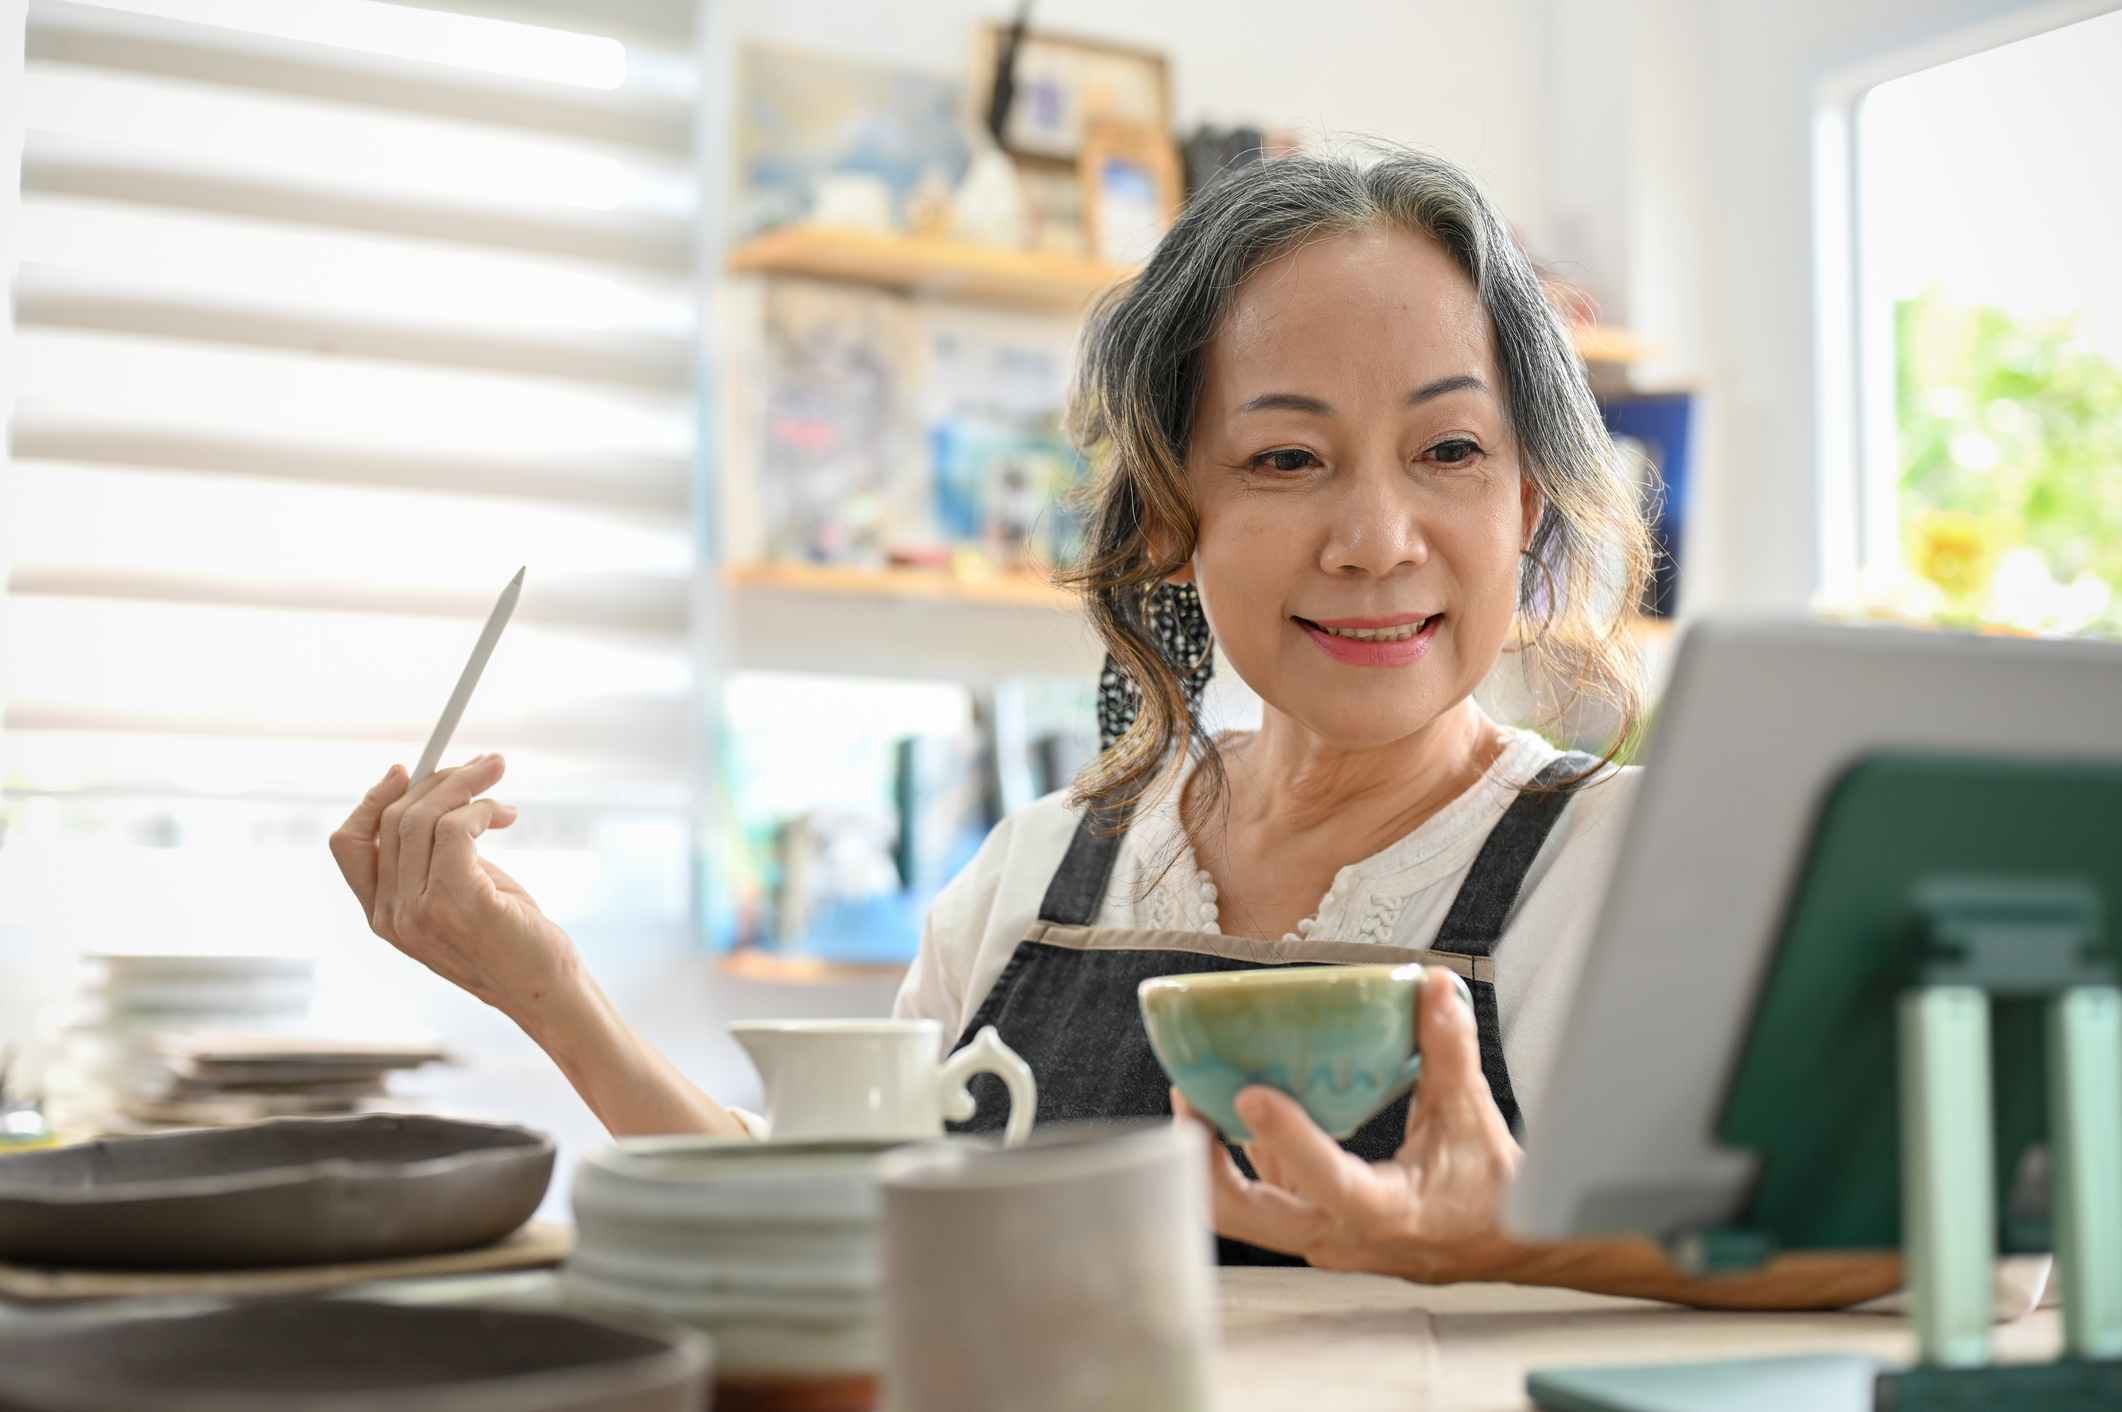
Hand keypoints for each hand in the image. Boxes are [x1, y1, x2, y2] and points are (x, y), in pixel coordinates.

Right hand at [329, 757, 745, 1138]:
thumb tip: (442, 794)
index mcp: (381, 915)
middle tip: (481, 766)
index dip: (373, 800)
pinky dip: (481, 808)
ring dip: (465, 785)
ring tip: (497, 779)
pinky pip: (455, 828)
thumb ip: (436, 857)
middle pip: (391, 820)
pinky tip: (504, 814)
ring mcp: (418, 912)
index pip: (348, 845)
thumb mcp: (459, 895)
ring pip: (421, 817)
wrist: (546, 991)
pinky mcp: (457, 902)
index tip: (406, 770)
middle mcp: (390, 916)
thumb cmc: (509, 942)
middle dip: (438, 780)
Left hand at [1178, 968, 1907, 1307]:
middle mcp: (1345, 1237)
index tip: (1253, 1095)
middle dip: (1206, 1164)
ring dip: (1211, 1159)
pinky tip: (1226, 1107)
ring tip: (1187, 1097)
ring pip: (1248, 1212)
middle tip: (1185, 1100)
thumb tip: (1435, 985)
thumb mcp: (1476, 1119)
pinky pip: (1265, 1196)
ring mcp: (1325, 1238)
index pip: (1330, 1184)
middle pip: (1254, 1217)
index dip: (1290, 1143)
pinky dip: (1239, 1156)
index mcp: (1391, 1214)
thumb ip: (1452, 1052)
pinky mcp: (1315, 1226)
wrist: (1506, 1245)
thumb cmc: (1491, 1191)